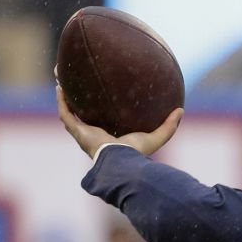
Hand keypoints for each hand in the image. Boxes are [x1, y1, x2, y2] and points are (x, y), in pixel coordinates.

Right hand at [56, 85, 182, 157]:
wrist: (121, 161)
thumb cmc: (137, 153)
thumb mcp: (156, 137)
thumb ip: (169, 125)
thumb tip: (181, 110)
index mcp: (109, 136)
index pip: (103, 121)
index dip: (101, 109)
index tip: (101, 96)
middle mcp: (93, 134)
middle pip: (83, 114)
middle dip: (79, 100)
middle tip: (78, 84)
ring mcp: (83, 133)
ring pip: (69, 112)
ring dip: (65, 97)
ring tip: (62, 80)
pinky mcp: (77, 131)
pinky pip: (65, 113)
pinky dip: (61, 101)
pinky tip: (60, 86)